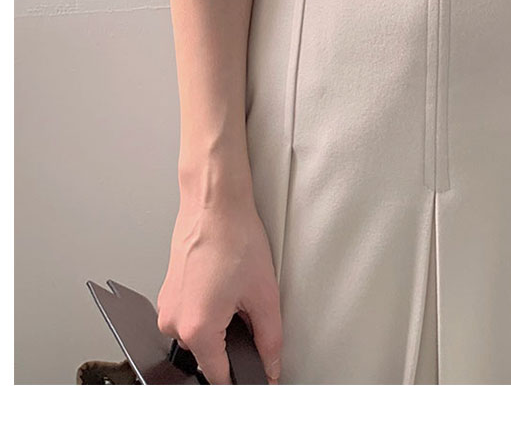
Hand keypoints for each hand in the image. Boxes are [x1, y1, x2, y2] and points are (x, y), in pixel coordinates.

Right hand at [157, 177, 281, 385]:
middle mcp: (175, 322)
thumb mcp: (263, 294)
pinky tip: (222, 286)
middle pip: (208, 357)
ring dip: (219, 327)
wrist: (213, 201)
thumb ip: (270, 341)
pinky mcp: (168, 294)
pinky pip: (189, 317)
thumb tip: (270, 365)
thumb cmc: (233, 235)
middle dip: (232, 345)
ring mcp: (167, 307)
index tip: (254, 378)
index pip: (220, 379)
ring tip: (234, 294)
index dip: (242, 380)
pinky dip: (208, 310)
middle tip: (249, 316)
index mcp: (197, 328)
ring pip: (199, 336)